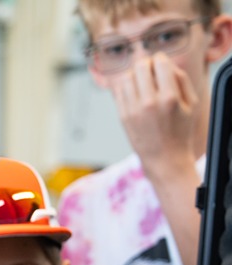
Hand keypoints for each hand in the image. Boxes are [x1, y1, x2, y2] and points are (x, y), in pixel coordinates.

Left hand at [112, 53, 199, 173]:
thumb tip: (165, 63)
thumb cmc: (180, 130)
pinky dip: (126, 86)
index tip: (161, 63)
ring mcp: (133, 110)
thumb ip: (181, 80)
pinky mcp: (122, 116)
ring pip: (127, 77)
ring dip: (134, 75)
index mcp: (169, 98)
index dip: (160, 59)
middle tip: (150, 71)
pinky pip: (119, 91)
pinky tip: (134, 91)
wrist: (164, 157)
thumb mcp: (192, 104)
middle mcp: (149, 102)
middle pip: (140, 67)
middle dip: (146, 64)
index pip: (160, 63)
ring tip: (142, 82)